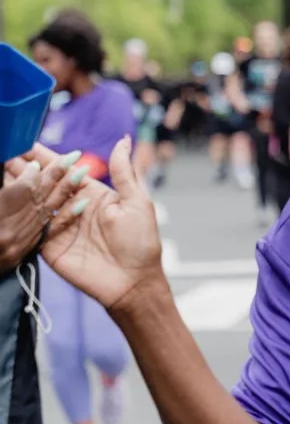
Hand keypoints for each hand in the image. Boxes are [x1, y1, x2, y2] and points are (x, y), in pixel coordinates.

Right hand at [6, 139, 163, 312]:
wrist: (133, 282)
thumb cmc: (141, 242)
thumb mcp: (136, 202)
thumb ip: (123, 172)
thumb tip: (123, 140)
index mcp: (92, 194)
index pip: (65, 171)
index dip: (47, 157)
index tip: (27, 143)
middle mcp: (73, 208)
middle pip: (46, 184)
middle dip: (26, 168)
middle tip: (6, 151)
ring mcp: (60, 227)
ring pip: (35, 203)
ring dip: (19, 187)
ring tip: (1, 169)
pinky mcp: (50, 247)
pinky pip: (34, 227)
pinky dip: (21, 214)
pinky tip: (8, 200)